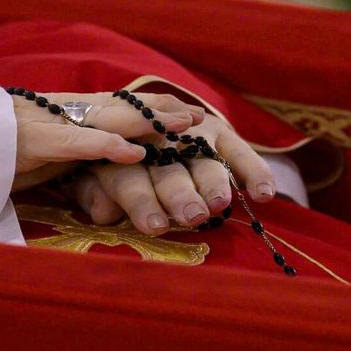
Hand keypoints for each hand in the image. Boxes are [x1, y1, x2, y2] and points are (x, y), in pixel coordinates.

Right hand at [11, 92, 205, 190]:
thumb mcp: (33, 156)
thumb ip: (65, 159)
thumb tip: (98, 171)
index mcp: (60, 115)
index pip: (114, 108)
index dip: (150, 111)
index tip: (186, 113)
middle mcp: (58, 112)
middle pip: (119, 108)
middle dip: (160, 112)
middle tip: (200, 116)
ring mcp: (46, 124)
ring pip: (107, 118)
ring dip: (148, 122)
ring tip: (184, 126)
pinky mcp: (31, 142)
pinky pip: (76, 143)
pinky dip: (107, 146)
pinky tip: (135, 151)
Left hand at [67, 114, 275, 234]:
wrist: (133, 125)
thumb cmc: (104, 167)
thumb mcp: (86, 179)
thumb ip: (91, 195)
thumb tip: (103, 210)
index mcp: (117, 152)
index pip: (128, 176)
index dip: (141, 200)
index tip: (155, 226)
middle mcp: (155, 139)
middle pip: (167, 168)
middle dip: (179, 192)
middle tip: (192, 215)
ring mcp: (188, 132)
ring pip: (200, 159)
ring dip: (212, 182)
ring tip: (220, 203)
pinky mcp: (216, 130)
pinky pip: (238, 151)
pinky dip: (253, 170)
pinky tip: (264, 194)